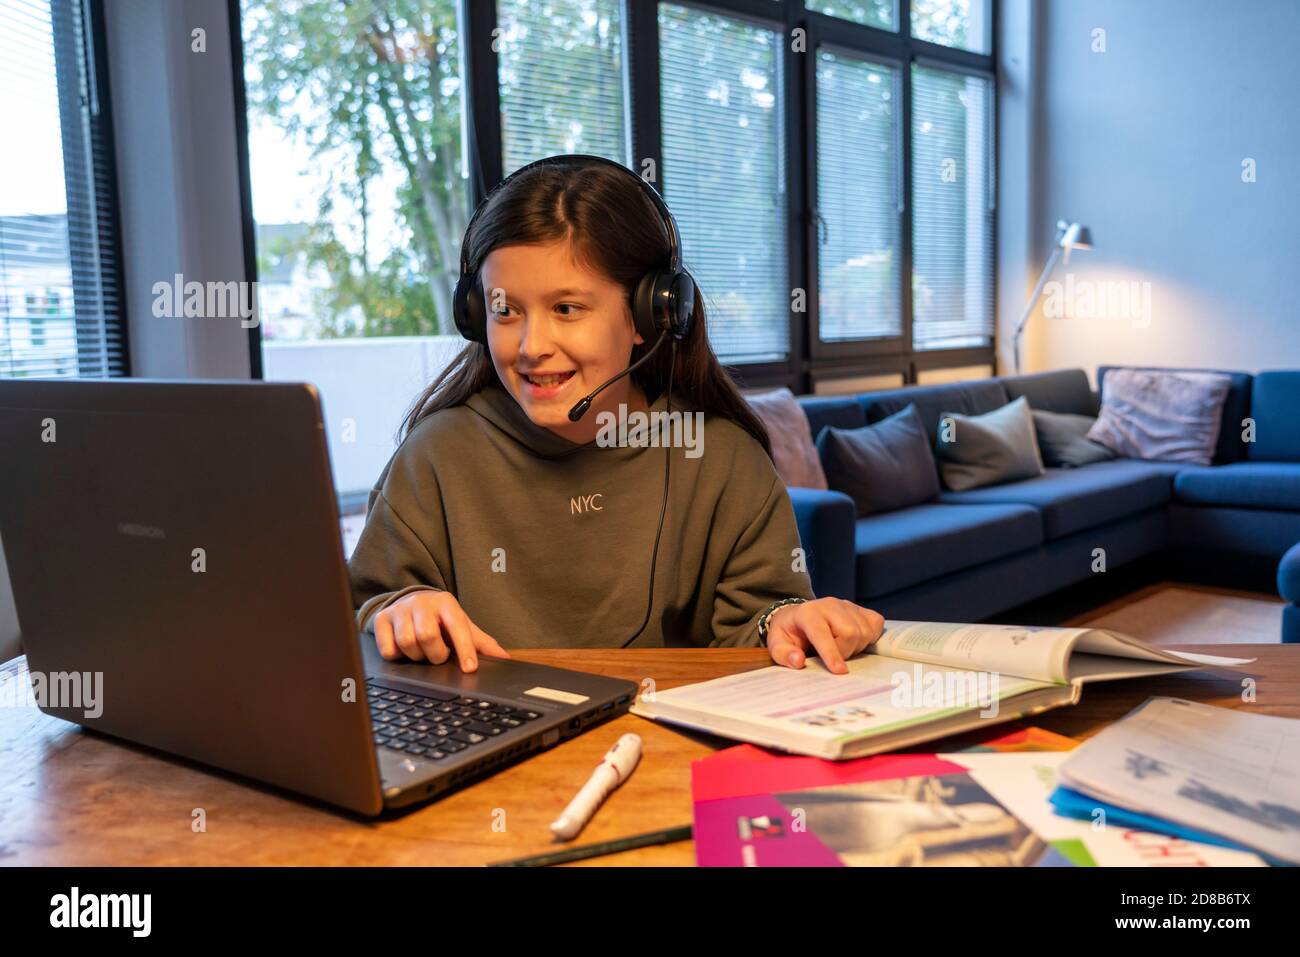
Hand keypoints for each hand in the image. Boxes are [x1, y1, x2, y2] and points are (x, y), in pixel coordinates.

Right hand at [372, 590, 510, 671]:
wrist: (411, 601)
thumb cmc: (441, 619)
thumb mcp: (461, 625)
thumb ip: (482, 643)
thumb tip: (504, 659)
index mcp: (447, 604)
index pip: (458, 627)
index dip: (464, 649)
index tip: (469, 669)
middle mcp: (422, 603)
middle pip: (427, 636)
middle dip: (436, 655)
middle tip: (439, 656)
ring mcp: (400, 610)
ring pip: (407, 643)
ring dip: (417, 657)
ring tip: (423, 653)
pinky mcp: (381, 620)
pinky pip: (388, 649)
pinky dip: (398, 657)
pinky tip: (405, 651)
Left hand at [764, 598, 883, 673]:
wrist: (799, 617)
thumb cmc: (789, 634)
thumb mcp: (777, 645)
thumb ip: (784, 654)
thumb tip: (798, 661)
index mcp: (807, 613)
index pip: (822, 633)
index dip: (831, 653)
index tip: (840, 671)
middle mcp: (829, 605)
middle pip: (850, 633)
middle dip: (845, 652)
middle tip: (833, 658)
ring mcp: (847, 605)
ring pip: (864, 632)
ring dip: (856, 648)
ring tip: (840, 648)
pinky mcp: (861, 609)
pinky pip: (875, 624)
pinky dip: (869, 638)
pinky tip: (855, 641)